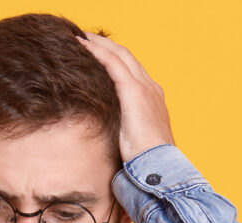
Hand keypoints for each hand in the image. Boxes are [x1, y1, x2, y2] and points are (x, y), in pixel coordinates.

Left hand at [77, 32, 174, 161]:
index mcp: (152, 98)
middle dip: (106, 45)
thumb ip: (124, 128)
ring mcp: (144, 87)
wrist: (159, 165)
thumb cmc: (146, 160)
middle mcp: (150, 87)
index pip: (132, 70)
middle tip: (86, 38)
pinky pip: (113, 63)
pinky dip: (98, 52)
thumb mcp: (134, 139)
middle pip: (126, 56)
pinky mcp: (134, 92)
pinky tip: (84, 47)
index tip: (98, 54)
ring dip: (99, 44)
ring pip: (120, 54)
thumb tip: (106, 133)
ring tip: (81, 38)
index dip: (114, 58)